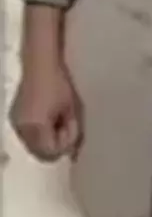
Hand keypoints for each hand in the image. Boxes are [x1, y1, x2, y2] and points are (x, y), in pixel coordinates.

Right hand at [9, 48, 82, 162]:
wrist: (39, 65)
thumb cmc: (59, 85)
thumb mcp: (71, 109)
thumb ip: (72, 132)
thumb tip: (72, 151)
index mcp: (36, 126)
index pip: (50, 151)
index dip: (64, 146)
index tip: (72, 131)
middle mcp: (22, 129)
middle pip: (40, 152)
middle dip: (56, 145)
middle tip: (66, 127)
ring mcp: (15, 124)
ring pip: (33, 145)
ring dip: (47, 140)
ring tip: (58, 120)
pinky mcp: (14, 118)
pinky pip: (27, 136)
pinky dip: (39, 134)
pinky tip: (48, 118)